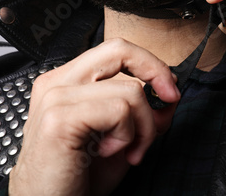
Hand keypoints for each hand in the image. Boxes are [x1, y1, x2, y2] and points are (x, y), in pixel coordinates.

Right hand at [9, 38, 178, 195]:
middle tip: (168, 103)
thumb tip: (170, 95)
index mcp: (69, 80)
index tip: (170, 90)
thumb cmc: (81, 175)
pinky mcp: (59, 118)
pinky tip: (106, 152)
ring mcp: (56, 97)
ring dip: (143, 127)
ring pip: (130, 90)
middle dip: (156, 74)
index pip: (117, 50)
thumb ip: (144, 111)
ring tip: (128, 150)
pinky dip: (126, 136)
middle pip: (120, 50)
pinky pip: (119, 111)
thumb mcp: (123, 136)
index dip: (151, 65)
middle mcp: (58, 82)